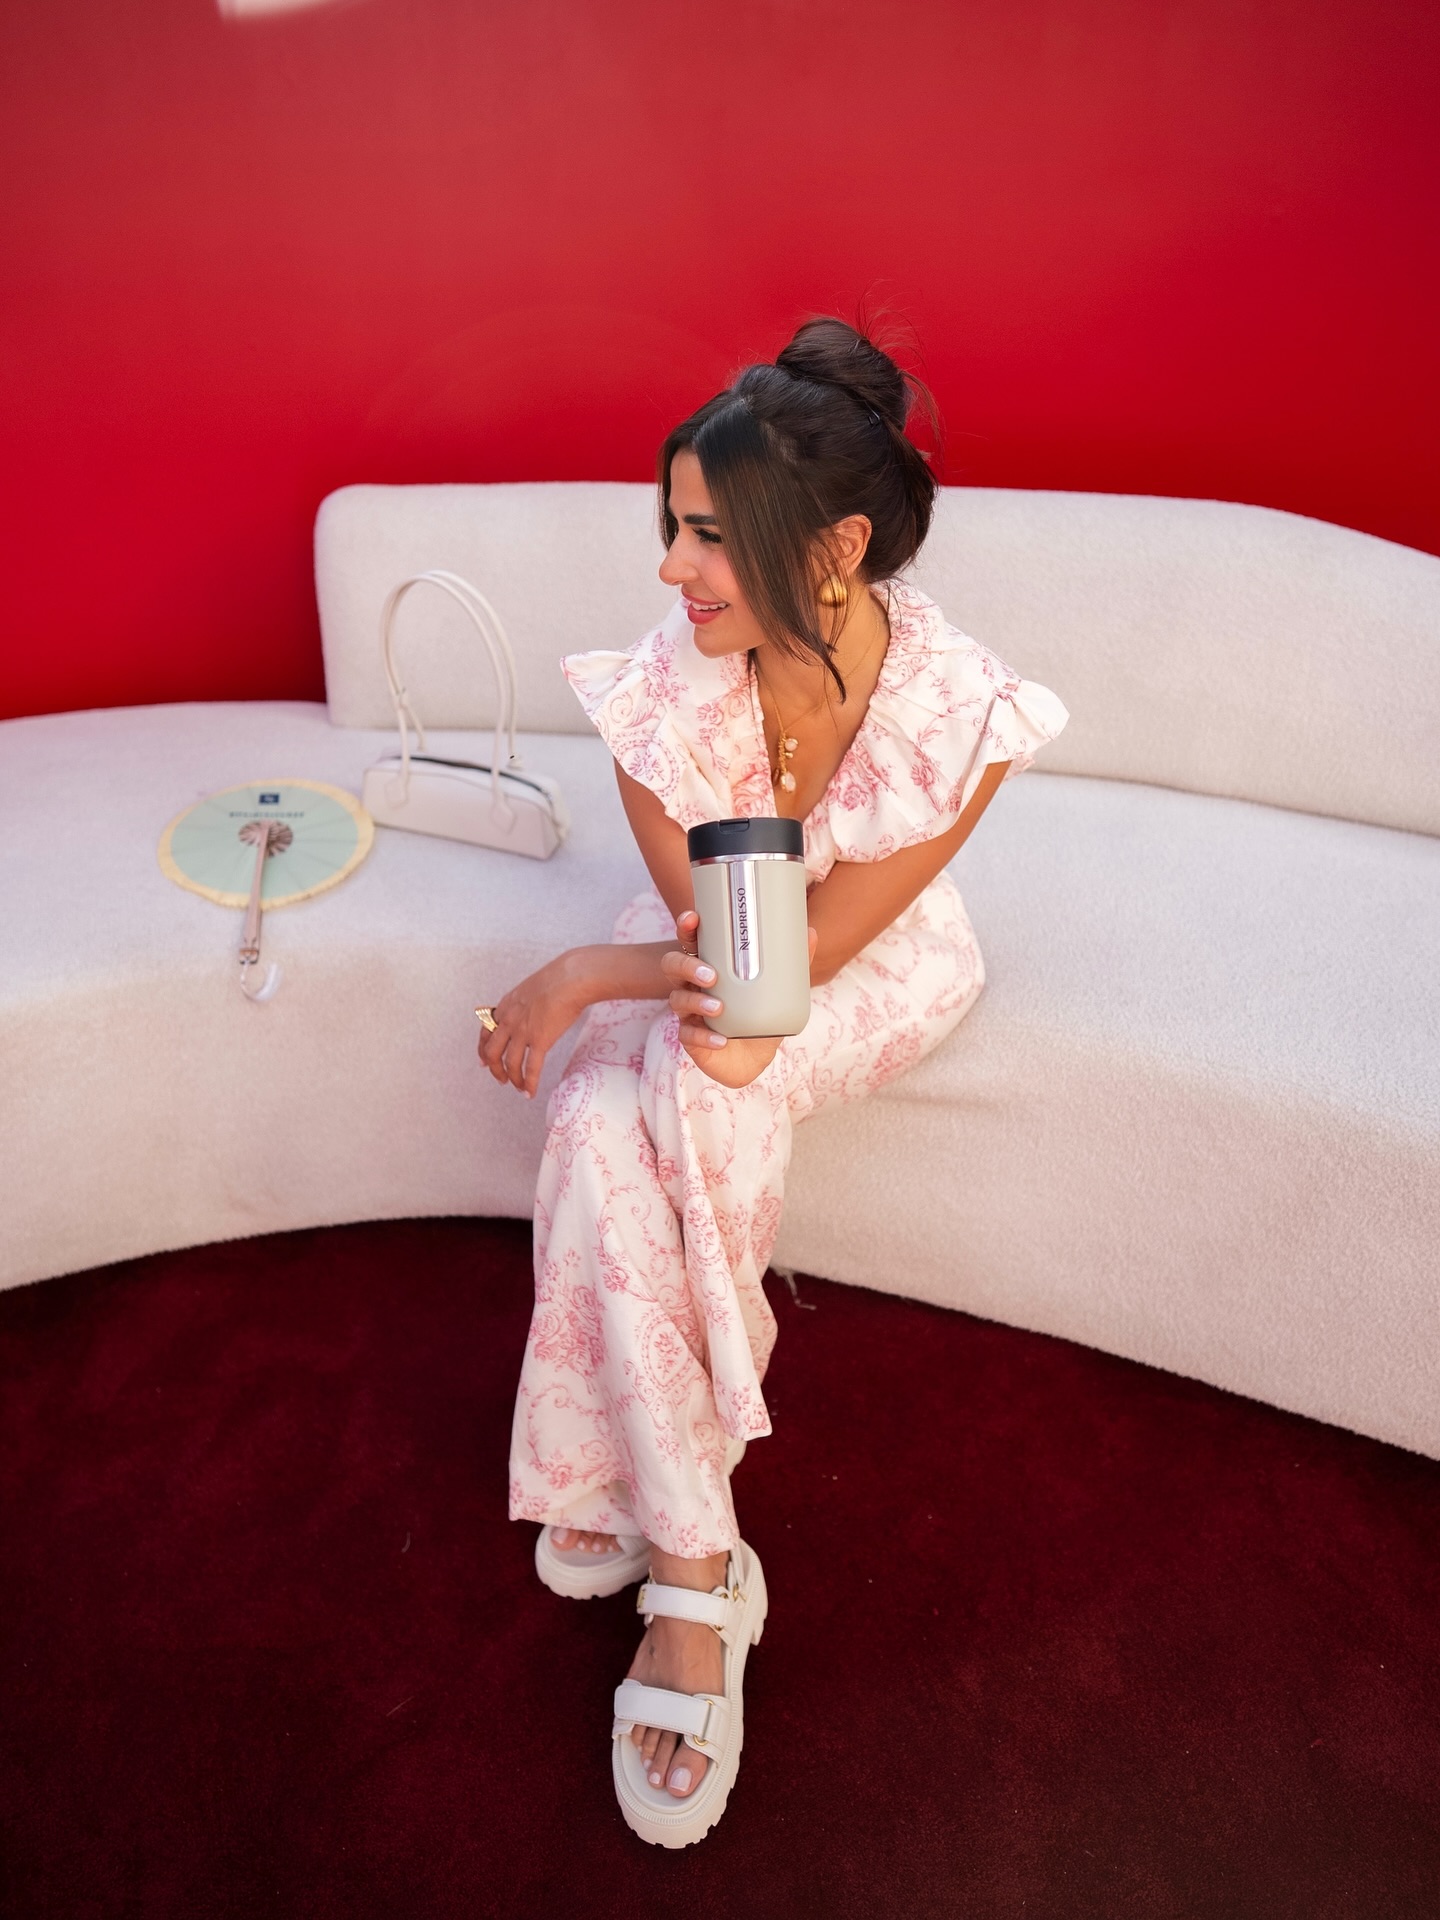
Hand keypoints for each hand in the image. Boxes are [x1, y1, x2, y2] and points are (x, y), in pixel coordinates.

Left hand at [476, 953, 586, 1097]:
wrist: (571, 979)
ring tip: (518, 1087)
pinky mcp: (540, 1041)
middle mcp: (509, 1021)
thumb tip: (534, 1008)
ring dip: (513, 1079)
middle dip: (494, 1069)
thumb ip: (526, 1002)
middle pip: (492, 1052)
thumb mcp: (532, 987)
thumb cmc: (559, 978)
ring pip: (509, 1063)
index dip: (483, 1049)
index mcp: (506, 1006)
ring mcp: (523, 1032)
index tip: (483, 1061)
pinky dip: (529, 1084)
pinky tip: (530, 1093)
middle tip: (501, 1079)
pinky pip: (531, 1068)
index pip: (486, 1031)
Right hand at [663, 910, 817, 1087]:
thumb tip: (811, 933)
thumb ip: (792, 963)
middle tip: (711, 975)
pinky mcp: (689, 1037)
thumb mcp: (777, 990)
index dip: (686, 928)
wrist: (754, 1057)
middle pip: (673, 965)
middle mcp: (692, 985)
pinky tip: (721, 1040)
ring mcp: (688, 1012)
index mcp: (709, 965)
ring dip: (697, 1002)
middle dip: (687, 966)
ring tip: (719, 1008)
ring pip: (678, 999)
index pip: (691, 941)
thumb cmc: (759, 1015)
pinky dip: (704, 1037)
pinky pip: (688, 1035)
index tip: (693, 918)